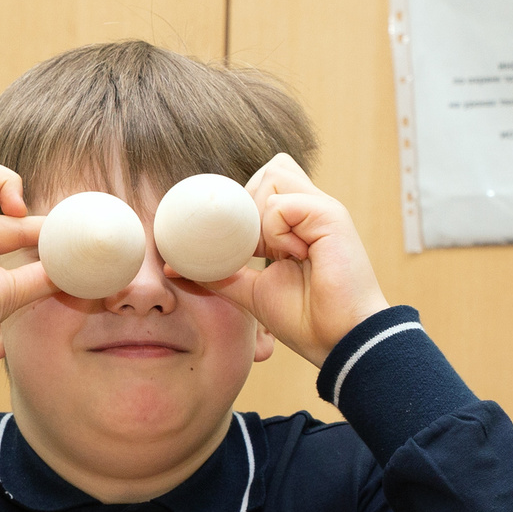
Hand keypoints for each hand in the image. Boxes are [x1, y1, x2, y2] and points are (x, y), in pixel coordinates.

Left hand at [183, 156, 388, 366]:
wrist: (339, 340)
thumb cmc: (306, 318)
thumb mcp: (251, 290)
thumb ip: (219, 273)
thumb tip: (174, 267)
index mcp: (298, 222)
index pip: (263, 182)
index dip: (243, 206)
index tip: (244, 249)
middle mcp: (311, 209)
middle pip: (267, 171)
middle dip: (248, 207)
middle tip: (260, 252)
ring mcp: (323, 208)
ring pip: (272, 178)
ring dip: (261, 218)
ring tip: (277, 254)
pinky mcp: (331, 214)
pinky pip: (281, 205)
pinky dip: (276, 232)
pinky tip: (294, 256)